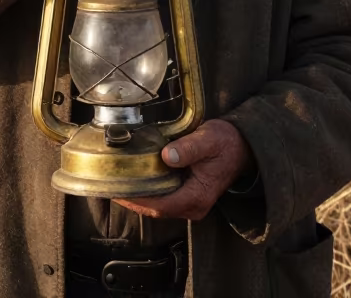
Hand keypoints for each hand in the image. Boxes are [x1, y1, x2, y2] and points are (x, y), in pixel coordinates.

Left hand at [115, 119, 252, 220]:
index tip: (117, 191)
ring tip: (116, 183)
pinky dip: (147, 192)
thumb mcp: (209, 139)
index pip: (160, 206)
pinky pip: (162, 199)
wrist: (242, 147)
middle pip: (155, 210)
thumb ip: (189, 148)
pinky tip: (134, 180)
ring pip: (157, 206)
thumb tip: (167, 156)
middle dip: (131, 200)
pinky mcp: (187, 196)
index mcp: (198, 196)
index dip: (136, 200)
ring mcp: (190, 203)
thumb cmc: (226, 143)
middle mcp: (193, 206)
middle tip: (108, 185)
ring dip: (137, 197)